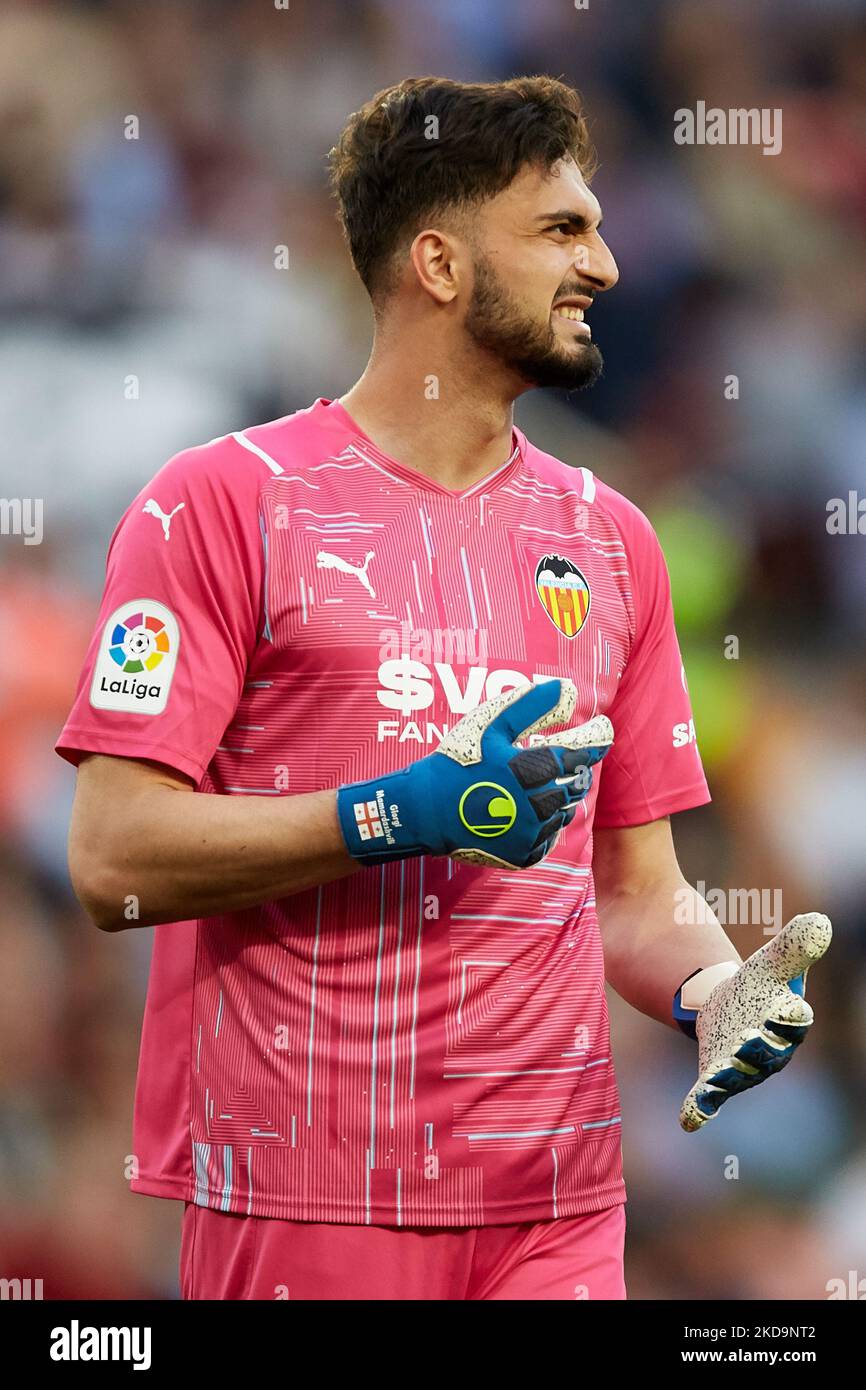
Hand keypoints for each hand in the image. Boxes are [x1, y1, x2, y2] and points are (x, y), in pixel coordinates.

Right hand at [337, 678, 612, 869]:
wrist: (425, 810)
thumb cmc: (459, 760)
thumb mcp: (490, 724)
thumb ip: (532, 706)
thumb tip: (569, 689)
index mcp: (528, 770)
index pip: (578, 754)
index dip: (596, 739)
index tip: (604, 728)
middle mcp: (534, 804)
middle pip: (575, 785)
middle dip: (573, 771)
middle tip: (560, 762)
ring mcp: (529, 833)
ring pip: (565, 812)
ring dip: (559, 797)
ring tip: (536, 787)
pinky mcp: (522, 855)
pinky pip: (549, 837)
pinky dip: (545, 823)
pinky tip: (525, 811)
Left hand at [678, 912, 831, 1131]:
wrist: (726, 1003)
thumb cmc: (758, 984)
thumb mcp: (772, 962)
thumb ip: (794, 945)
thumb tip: (820, 922)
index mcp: (787, 1021)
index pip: (794, 1022)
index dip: (791, 1017)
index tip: (787, 1009)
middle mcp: (769, 1051)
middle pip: (768, 1053)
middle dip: (759, 1048)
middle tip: (747, 1039)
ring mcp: (741, 1067)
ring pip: (738, 1076)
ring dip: (728, 1077)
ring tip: (716, 1077)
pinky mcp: (714, 1077)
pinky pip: (709, 1098)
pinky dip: (700, 1108)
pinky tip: (689, 1120)